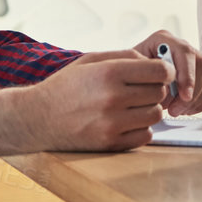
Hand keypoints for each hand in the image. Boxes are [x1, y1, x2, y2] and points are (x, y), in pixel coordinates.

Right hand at [0, 49, 169, 158]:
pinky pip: (145, 136)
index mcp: (110, 73)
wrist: (36, 118)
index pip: (160, 71)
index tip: (159, 74)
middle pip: (159, 93)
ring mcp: (112, 124)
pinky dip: (141, 129)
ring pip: (155, 115)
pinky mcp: (110, 144)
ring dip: (148, 110)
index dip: (165, 71)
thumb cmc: (66, 86)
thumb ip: (125, 56)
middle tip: (141, 90)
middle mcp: (113, 98)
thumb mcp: (91, 60)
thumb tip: (156, 62)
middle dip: (154, 89)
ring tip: (133, 106)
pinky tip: (127, 122)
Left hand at [132, 30, 201, 116]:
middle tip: (175, 110)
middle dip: (194, 92)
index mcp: (163, 40)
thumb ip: (149, 81)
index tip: (184, 96)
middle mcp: (182, 46)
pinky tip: (188, 108)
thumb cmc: (129, 78)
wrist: (129, 82)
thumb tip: (167, 92)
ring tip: (180, 110)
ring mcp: (194, 58)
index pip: (185, 52)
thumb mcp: (131, 77)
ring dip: (201, 96)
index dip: (188, 75)